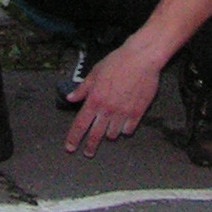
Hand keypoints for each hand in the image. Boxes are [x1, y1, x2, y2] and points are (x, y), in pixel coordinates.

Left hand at [63, 39, 162, 155]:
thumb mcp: (95, 72)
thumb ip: (82, 88)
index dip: (73, 138)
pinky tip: (123, 126)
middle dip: (90, 146)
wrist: (141, 59)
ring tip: (108, 132)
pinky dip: (124, 130)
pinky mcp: (137, 113)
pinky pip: (128, 130)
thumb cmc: (118, 62)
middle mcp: (107, 109)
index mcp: (94, 99)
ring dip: (108, 135)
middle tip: (88, 153)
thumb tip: (71, 97)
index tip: (70, 147)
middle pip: (95, 135)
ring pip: (112, 134)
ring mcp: (123, 113)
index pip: (80, 124)